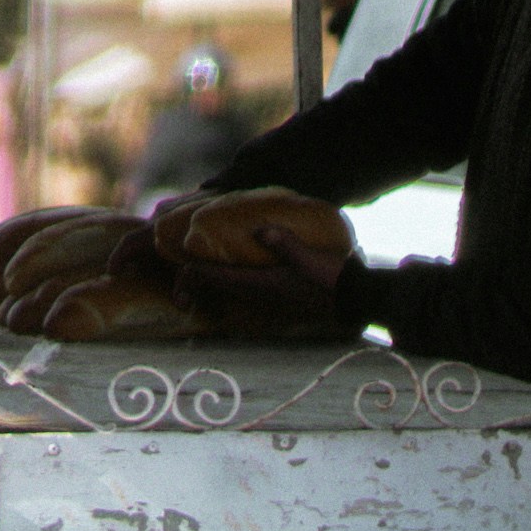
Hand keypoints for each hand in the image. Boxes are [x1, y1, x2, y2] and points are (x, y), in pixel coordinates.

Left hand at [172, 227, 346, 336]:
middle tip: (178, 263)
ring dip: (209, 278)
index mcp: (256, 285)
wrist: (355, 301)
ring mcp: (263, 300)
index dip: (187, 272)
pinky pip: (241, 289)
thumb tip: (261, 229)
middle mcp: (254, 296)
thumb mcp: (310, 258)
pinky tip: (233, 263)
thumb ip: (285, 243)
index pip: (210, 278)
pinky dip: (228, 278)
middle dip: (191, 279)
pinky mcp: (273, 298)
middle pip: (211, 287)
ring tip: (198, 261)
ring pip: (224, 289)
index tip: (175, 260)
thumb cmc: (332, 280)